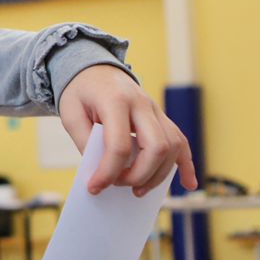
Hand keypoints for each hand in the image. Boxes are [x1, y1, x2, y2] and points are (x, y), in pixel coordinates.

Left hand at [57, 65, 197, 195]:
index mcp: (115, 100)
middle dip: (139, 175)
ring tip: (137, 190)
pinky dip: (186, 164)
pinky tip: (188, 183)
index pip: (119, 145)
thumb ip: (85, 142)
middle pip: (155, 146)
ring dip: (158, 174)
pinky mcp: (161, 117)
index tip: (95, 186)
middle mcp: (141, 103)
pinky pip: (180, 141)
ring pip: (172, 146)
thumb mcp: (71, 114)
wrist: (95, 69)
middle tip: (118, 185)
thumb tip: (101, 173)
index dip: (108, 172)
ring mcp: (155, 109)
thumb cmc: (81, 92)